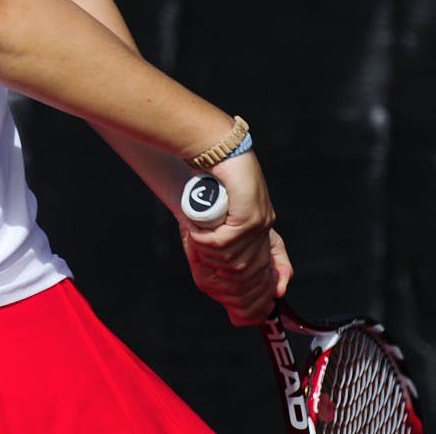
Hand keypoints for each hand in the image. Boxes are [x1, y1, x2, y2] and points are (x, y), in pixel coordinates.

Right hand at [177, 154, 293, 325]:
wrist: (212, 149)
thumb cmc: (209, 185)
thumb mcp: (214, 228)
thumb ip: (220, 261)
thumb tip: (239, 317)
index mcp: (262, 235)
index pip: (271, 285)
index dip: (254, 307)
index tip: (237, 314)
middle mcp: (265, 232)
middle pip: (249, 282)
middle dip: (224, 285)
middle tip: (201, 264)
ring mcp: (260, 225)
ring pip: (234, 265)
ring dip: (207, 256)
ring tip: (195, 237)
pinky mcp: (251, 217)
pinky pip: (225, 246)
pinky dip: (205, 243)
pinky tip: (196, 231)